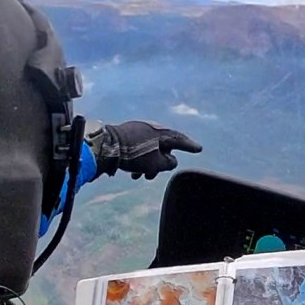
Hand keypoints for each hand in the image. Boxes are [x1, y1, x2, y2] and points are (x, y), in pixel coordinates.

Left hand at [88, 121, 202, 178]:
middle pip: (163, 147)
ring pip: (149, 150)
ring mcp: (138, 129)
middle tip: (151, 175)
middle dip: (159, 164)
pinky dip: (138, 160)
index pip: (180, 140)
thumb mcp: (156, 163)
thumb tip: (171, 161)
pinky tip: (130, 170)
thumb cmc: (133, 155)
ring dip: (146, 164)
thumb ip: (169, 163)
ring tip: (138, 176)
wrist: (106, 146)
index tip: (198, 149)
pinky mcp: (126, 134)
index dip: (190, 146)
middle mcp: (151, 128)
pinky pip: (138, 148)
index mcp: (162, 133)